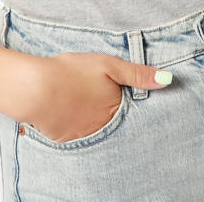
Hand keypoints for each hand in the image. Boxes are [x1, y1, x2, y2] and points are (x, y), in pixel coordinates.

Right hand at [24, 51, 172, 142]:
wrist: (34, 88)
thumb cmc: (71, 71)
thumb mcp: (108, 65)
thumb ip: (137, 74)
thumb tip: (168, 79)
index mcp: (116, 108)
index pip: (132, 109)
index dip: (128, 100)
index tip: (122, 93)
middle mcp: (104, 128)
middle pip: (114, 120)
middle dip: (109, 110)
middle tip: (95, 95)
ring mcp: (85, 136)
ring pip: (96, 128)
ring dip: (92, 117)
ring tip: (81, 100)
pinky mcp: (66, 139)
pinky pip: (77, 134)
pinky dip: (75, 123)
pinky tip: (68, 108)